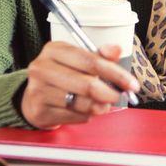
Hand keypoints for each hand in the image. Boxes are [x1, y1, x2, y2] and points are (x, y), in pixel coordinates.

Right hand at [21, 42, 139, 128]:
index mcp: (54, 49)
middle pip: (87, 84)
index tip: (131, 83)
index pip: (91, 61)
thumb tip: (117, 50)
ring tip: (103, 105)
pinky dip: (86, 115)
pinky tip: (86, 111)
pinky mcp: (39, 111)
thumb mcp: (78, 59)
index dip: (116, 73)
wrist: (34, 95)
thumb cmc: (62, 75)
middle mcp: (42, 68)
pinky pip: (73, 116)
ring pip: (81, 102)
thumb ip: (100, 55)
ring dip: (99, 106)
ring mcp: (38, 91)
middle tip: (119, 97)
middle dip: (110, 93)